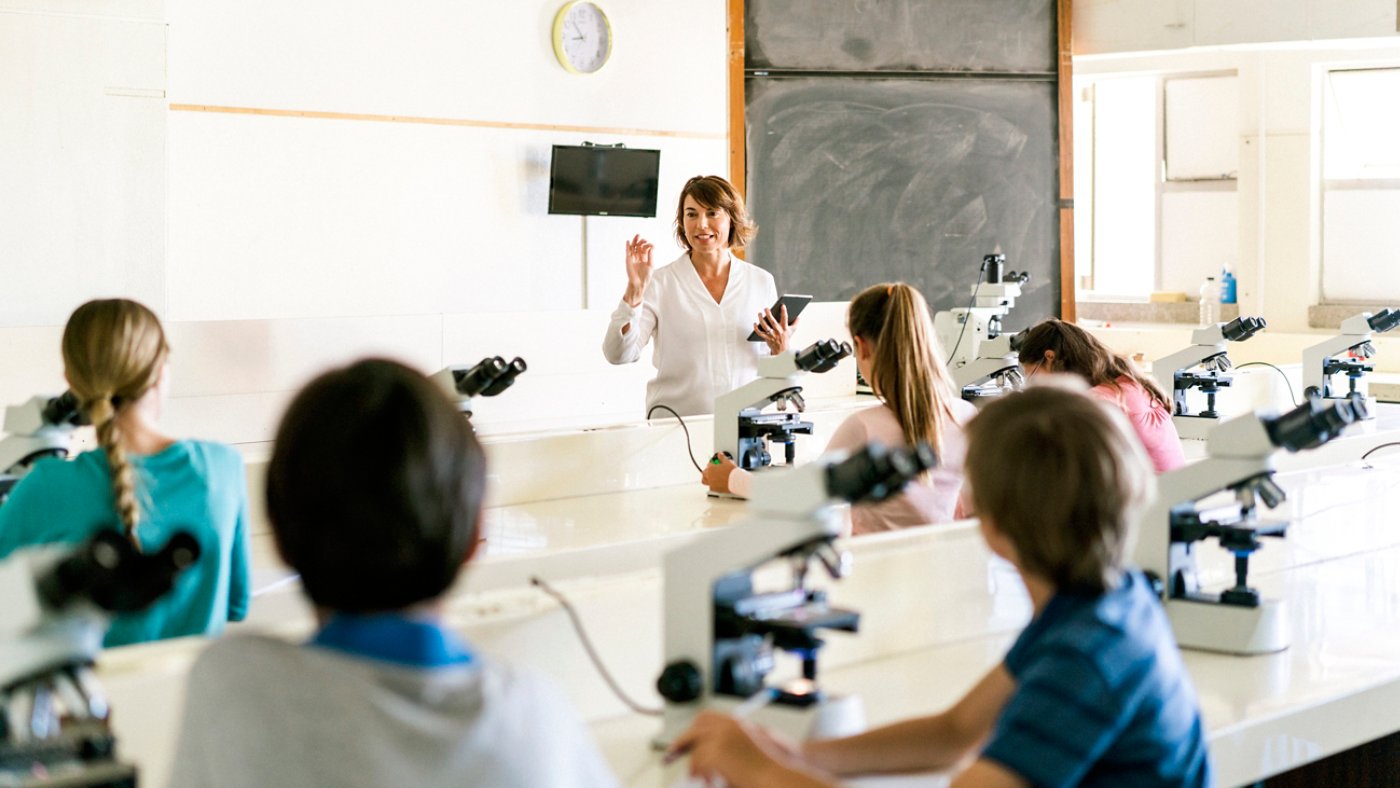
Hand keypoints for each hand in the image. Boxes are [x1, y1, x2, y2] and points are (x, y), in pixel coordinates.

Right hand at [623, 234, 654, 306]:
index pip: (645, 248)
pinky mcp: (628, 260)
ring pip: (633, 247)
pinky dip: (627, 246)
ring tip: (637, 236)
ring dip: (635, 241)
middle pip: (639, 246)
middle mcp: (638, 257)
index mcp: (644, 258)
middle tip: (643, 239)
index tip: (651, 246)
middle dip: (641, 241)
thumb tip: (651, 247)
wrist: (639, 283)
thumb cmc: (645, 276)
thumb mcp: (651, 265)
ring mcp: (633, 258)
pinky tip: (628, 241)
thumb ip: (651, 256)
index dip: (648, 246)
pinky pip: (627, 252)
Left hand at [668, 711, 817, 787]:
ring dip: (697, 768)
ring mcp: (718, 738)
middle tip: (668, 756)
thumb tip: (702, 752)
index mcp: (734, 722)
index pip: (704, 719)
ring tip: (709, 780)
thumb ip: (726, 743)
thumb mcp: (746, 748)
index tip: (680, 743)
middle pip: (693, 731)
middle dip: (680, 744)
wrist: (775, 777)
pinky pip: (697, 766)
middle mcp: (725, 726)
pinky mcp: (714, 752)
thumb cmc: (767, 769)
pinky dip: (701, 776)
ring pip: (695, 753)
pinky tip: (712, 782)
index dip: (691, 732)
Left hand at [702, 452, 737, 492]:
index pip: (709, 464)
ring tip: (708, 477)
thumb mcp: (727, 462)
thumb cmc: (732, 473)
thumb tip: (720, 454)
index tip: (714, 463)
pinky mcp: (714, 489)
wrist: (736, 482)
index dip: (712, 463)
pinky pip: (710, 486)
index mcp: (711, 468)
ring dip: (705, 478)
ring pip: (704, 480)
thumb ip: (722, 457)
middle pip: (704, 472)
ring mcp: (711, 483)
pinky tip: (714, 483)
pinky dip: (711, 484)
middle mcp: (709, 476)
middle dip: (707, 470)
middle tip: (711, 470)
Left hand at [754, 305, 795, 354]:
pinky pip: (760, 333)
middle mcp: (778, 331)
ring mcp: (771, 335)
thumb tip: (799, 317)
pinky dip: (756, 328)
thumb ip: (796, 323)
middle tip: (766, 308)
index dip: (784, 311)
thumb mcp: (792, 330)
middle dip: (769, 314)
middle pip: (772, 321)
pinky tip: (755, 323)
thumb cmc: (786, 338)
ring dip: (761, 319)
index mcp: (784, 328)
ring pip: (765, 326)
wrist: (782, 350)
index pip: (785, 318)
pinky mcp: (766, 338)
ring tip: (759, 314)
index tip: (782, 305)